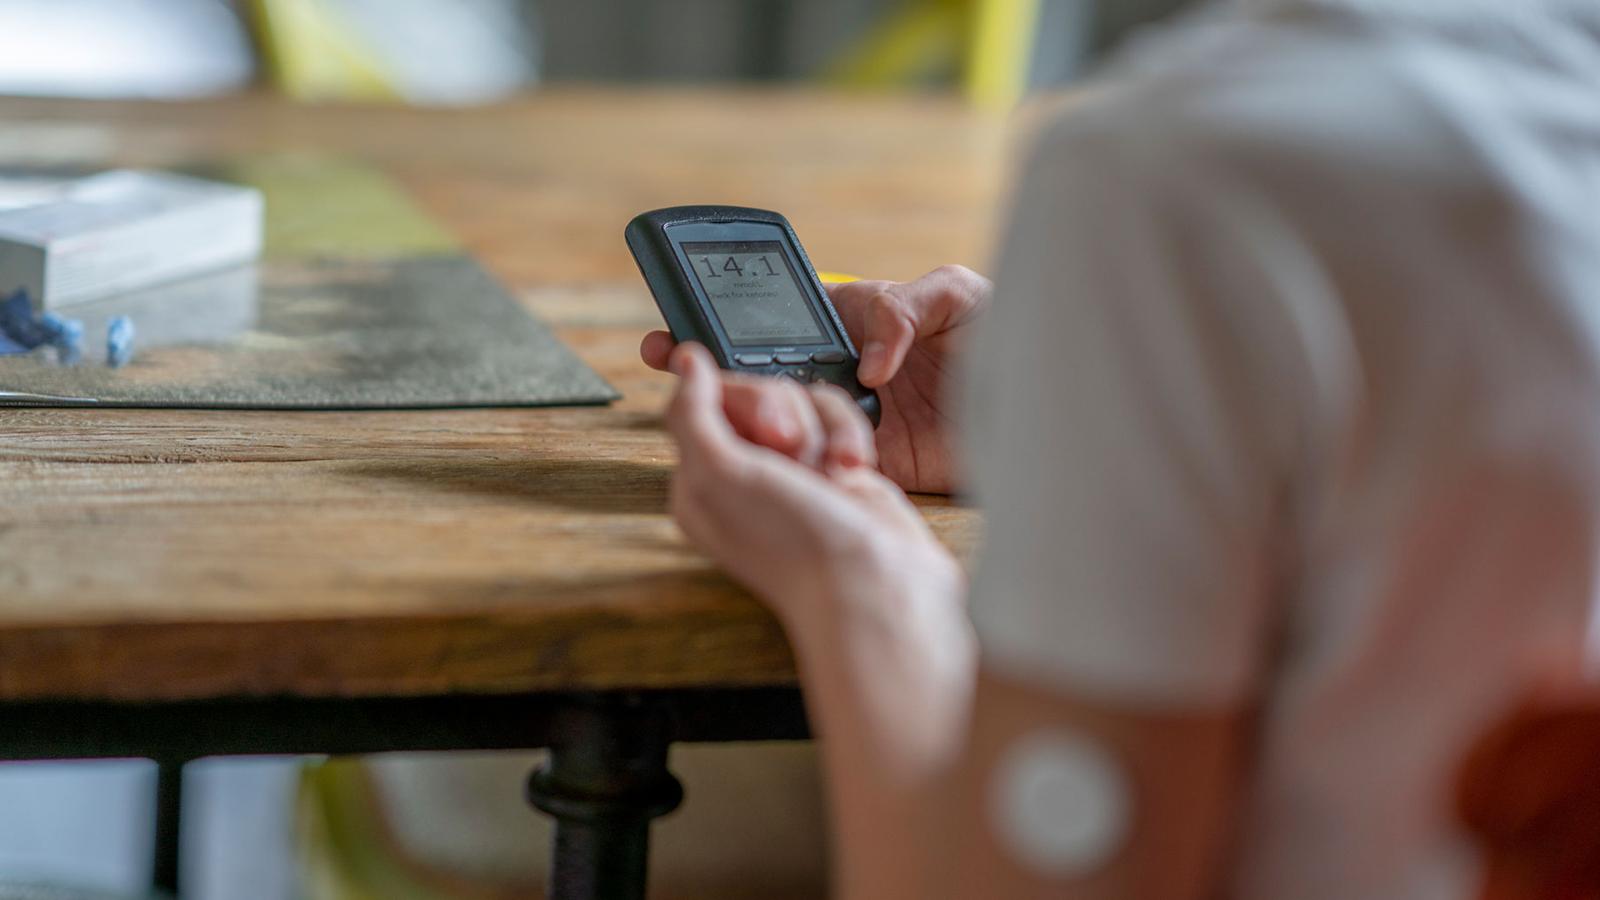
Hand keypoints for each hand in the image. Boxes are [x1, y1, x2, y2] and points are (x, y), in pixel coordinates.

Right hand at [642, 265, 991, 494]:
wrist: (1059, 410)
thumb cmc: (1015, 332)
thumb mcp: (960, 294)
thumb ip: (904, 307)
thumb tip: (868, 363)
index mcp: (855, 320)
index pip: (780, 316)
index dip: (726, 317)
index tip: (681, 322)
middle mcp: (844, 369)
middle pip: (765, 371)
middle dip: (713, 369)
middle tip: (667, 362)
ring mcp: (854, 418)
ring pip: (783, 419)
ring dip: (747, 419)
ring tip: (723, 413)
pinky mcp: (875, 464)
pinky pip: (823, 464)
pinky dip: (794, 466)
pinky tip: (765, 461)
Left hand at [663, 342, 961, 627]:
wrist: (875, 584)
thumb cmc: (794, 543)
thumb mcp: (721, 473)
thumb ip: (692, 412)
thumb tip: (684, 360)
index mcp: (699, 479)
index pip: (706, 397)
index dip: (743, 400)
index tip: (768, 434)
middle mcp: (741, 474)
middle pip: (760, 393)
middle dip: (789, 418)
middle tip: (797, 458)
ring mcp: (790, 472)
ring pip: (803, 400)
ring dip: (823, 432)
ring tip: (830, 477)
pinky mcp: (834, 468)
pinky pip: (837, 419)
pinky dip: (848, 439)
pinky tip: (852, 476)